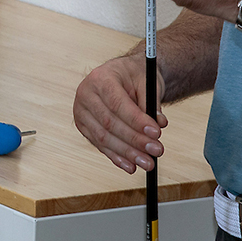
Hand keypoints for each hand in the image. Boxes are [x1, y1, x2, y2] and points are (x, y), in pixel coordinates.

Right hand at [73, 54, 167, 173]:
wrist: (121, 75)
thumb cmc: (134, 75)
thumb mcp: (146, 81)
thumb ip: (152, 103)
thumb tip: (159, 124)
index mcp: (100, 78)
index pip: (117, 103)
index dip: (136, 121)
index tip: (156, 133)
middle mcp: (86, 94)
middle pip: (109, 123)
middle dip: (135, 140)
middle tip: (156, 150)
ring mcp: (82, 112)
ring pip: (103, 138)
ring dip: (127, 153)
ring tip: (148, 162)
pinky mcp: (83, 126)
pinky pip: (100, 145)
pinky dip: (117, 157)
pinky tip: (131, 165)